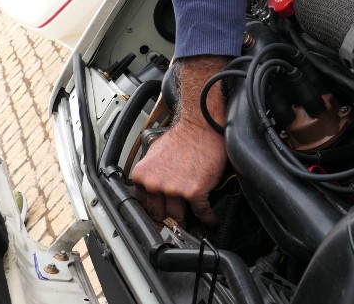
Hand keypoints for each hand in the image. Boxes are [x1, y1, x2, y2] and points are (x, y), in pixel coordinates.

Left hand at [131, 56, 229, 226]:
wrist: (201, 125)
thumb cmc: (182, 136)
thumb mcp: (154, 153)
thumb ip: (151, 174)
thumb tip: (153, 187)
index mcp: (143, 176)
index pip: (143, 205)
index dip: (153, 213)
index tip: (159, 219)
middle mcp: (156, 184)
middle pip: (160, 214)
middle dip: (168, 222)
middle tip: (175, 226)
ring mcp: (175, 190)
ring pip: (178, 217)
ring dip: (187, 224)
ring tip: (192, 227)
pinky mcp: (195, 192)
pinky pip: (201, 212)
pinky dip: (207, 219)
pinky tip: (210, 220)